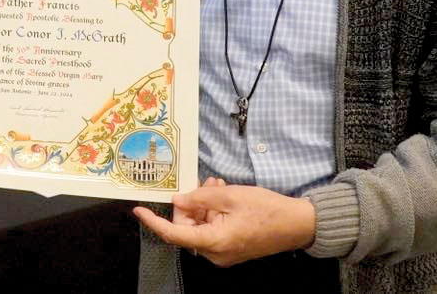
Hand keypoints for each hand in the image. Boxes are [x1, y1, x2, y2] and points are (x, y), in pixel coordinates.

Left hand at [132, 180, 314, 266]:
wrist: (298, 225)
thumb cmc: (267, 209)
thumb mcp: (230, 196)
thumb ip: (200, 197)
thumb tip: (177, 200)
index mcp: (214, 242)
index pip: (174, 235)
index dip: (154, 222)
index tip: (138, 210)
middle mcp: (216, 253)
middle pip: (186, 228)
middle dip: (190, 204)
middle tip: (204, 183)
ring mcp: (224, 253)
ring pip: (199, 227)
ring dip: (203, 205)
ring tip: (217, 185)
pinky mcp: (231, 248)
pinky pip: (212, 230)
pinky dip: (212, 213)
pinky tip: (222, 194)